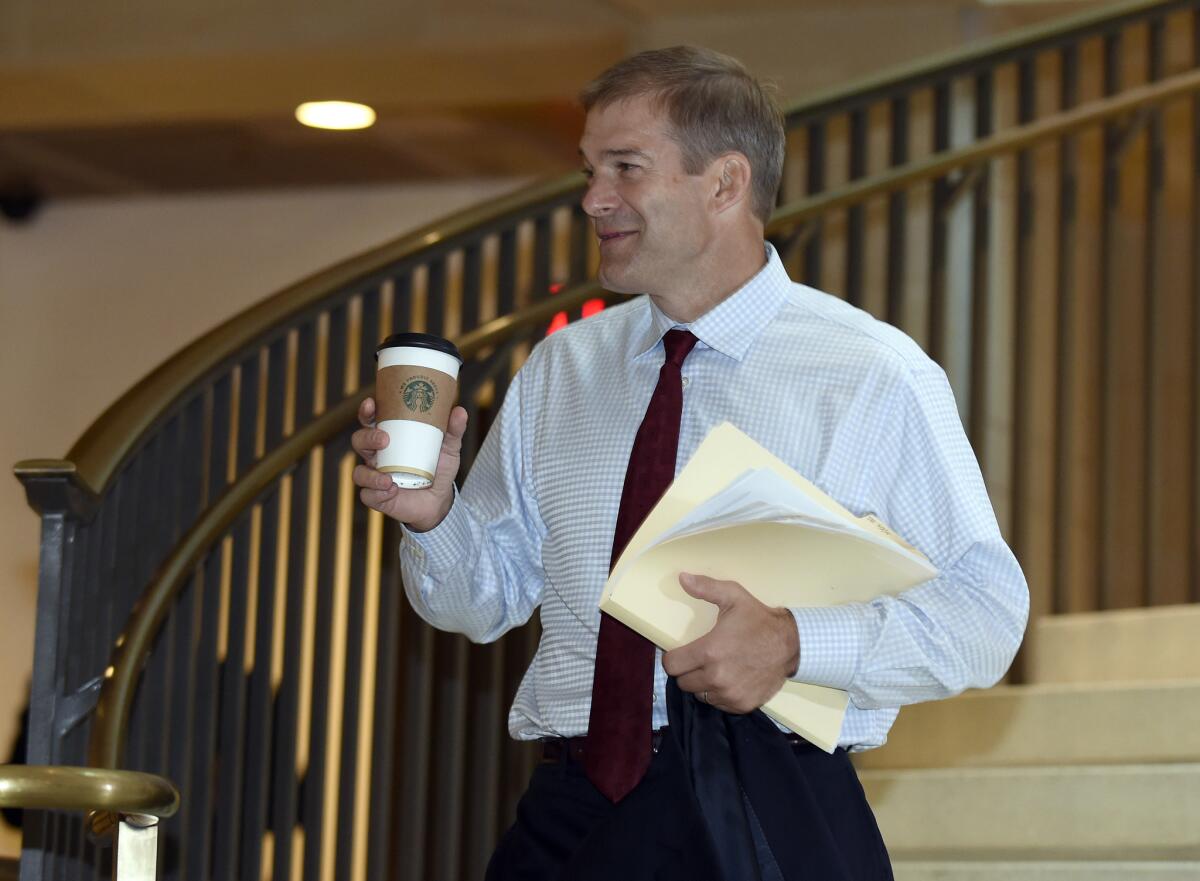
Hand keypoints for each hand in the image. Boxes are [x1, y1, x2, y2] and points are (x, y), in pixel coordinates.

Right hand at [350, 396, 467, 531]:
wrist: (439, 500)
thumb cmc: (438, 468)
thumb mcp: (448, 448)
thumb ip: (453, 431)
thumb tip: (460, 411)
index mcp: (389, 437)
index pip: (371, 420)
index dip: (366, 411)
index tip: (371, 404)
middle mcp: (376, 456)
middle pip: (359, 441)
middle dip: (367, 438)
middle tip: (384, 439)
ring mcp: (374, 476)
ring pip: (358, 472)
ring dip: (370, 475)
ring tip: (388, 478)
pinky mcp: (377, 497)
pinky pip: (368, 495)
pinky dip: (378, 492)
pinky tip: (392, 490)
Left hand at [662, 573, 799, 713]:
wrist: (790, 644)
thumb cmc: (759, 620)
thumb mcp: (733, 597)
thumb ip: (705, 587)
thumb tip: (682, 578)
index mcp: (709, 652)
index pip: (672, 666)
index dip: (673, 658)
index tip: (680, 653)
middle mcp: (716, 677)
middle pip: (683, 682)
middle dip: (688, 670)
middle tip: (701, 659)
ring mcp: (729, 694)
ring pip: (700, 695)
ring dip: (703, 684)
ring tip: (716, 669)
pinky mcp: (741, 705)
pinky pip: (718, 704)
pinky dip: (719, 694)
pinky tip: (730, 679)